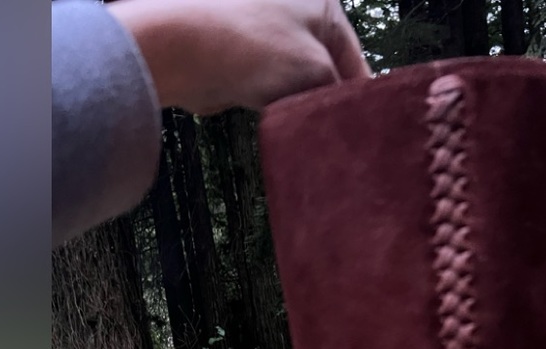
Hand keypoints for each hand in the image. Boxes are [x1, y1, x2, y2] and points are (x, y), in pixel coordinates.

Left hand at [109, 0, 370, 114]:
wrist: (179, 48)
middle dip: (328, 105)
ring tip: (304, 130)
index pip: (356, 60)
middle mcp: (296, 14)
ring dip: (301, 109)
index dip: (360, 100)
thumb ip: (338, 93)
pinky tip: (278, 123)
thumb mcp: (315, 69)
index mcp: (322, 4)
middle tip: (336, 138)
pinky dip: (277, 109)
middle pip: (328, 72)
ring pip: (300, 86)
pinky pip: (273, 93)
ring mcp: (268, 38)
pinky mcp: (245, 63)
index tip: (365, 133)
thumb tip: (343, 116)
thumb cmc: (252, 48)